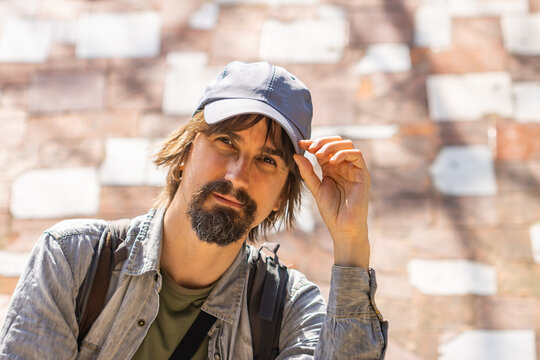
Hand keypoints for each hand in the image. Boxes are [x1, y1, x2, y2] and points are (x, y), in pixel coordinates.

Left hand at [294, 137, 370, 269]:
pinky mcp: (363, 174)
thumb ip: (307, 172)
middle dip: (322, 141)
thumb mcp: (315, 188)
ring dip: (331, 146)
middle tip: (310, 147)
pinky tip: (332, 162)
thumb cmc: (331, 211)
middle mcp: (344, 166)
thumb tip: (296, 155)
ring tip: (319, 153)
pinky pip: (357, 155)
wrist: (343, 228)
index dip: (313, 143)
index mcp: (332, 169)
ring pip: (347, 145)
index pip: (324, 149)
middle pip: (337, 142)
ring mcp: (354, 169)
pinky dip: (343, 154)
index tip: (300, 143)